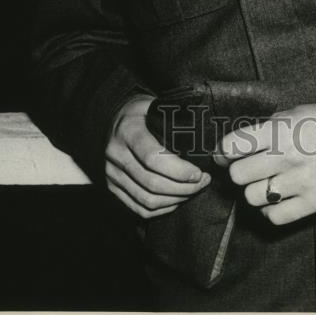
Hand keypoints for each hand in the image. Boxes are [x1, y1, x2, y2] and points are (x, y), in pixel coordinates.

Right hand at [105, 95, 210, 219]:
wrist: (111, 121)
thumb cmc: (140, 113)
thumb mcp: (153, 105)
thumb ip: (173, 116)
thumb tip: (203, 129)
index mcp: (128, 131)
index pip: (153, 158)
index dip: (179, 170)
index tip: (199, 173)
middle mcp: (116, 155)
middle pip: (152, 183)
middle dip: (183, 188)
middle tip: (203, 182)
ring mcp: (112, 174)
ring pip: (146, 199)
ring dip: (175, 200)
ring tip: (194, 190)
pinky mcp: (112, 187)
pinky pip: (138, 208)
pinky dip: (161, 209)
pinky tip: (177, 201)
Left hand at [214, 103, 315, 225]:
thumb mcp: (293, 114)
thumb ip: (265, 129)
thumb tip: (232, 146)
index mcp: (281, 130)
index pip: (234, 145)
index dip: (223, 151)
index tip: (224, 154)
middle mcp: (288, 157)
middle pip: (238, 175)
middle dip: (239, 171)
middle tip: (249, 168)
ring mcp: (300, 182)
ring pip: (252, 198)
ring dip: (254, 191)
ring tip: (265, 182)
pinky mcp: (312, 203)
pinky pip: (274, 216)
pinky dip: (269, 210)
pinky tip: (276, 199)